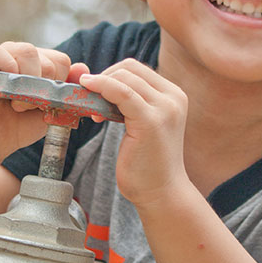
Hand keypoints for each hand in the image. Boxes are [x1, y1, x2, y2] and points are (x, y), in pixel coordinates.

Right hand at [0, 42, 88, 164]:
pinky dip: (5, 65)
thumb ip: (67, 91)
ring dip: (26, 82)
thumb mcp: (50, 110)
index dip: (58, 84)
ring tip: (16, 103)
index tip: (45, 104)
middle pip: (46, 59)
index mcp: (38, 64)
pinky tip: (6, 84)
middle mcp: (19, 55)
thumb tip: (83, 68)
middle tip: (26, 107)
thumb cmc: (18, 126)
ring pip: (27, 51)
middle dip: (42, 88)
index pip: (61, 61)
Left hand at [80, 59, 188, 206]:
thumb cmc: (147, 163)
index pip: (136, 69)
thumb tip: (100, 81)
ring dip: (99, 86)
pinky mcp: (151, 120)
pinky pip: (120, 92)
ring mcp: (165, 108)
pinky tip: (87, 93)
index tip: (94, 93)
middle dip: (103, 78)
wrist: (161, 194)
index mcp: (174, 95)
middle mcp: (173, 97)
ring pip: (123, 77)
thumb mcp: (142, 124)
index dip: (110, 75)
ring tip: (91, 109)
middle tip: (89, 100)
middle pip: (129, 69)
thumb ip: (131, 102)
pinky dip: (101, 87)